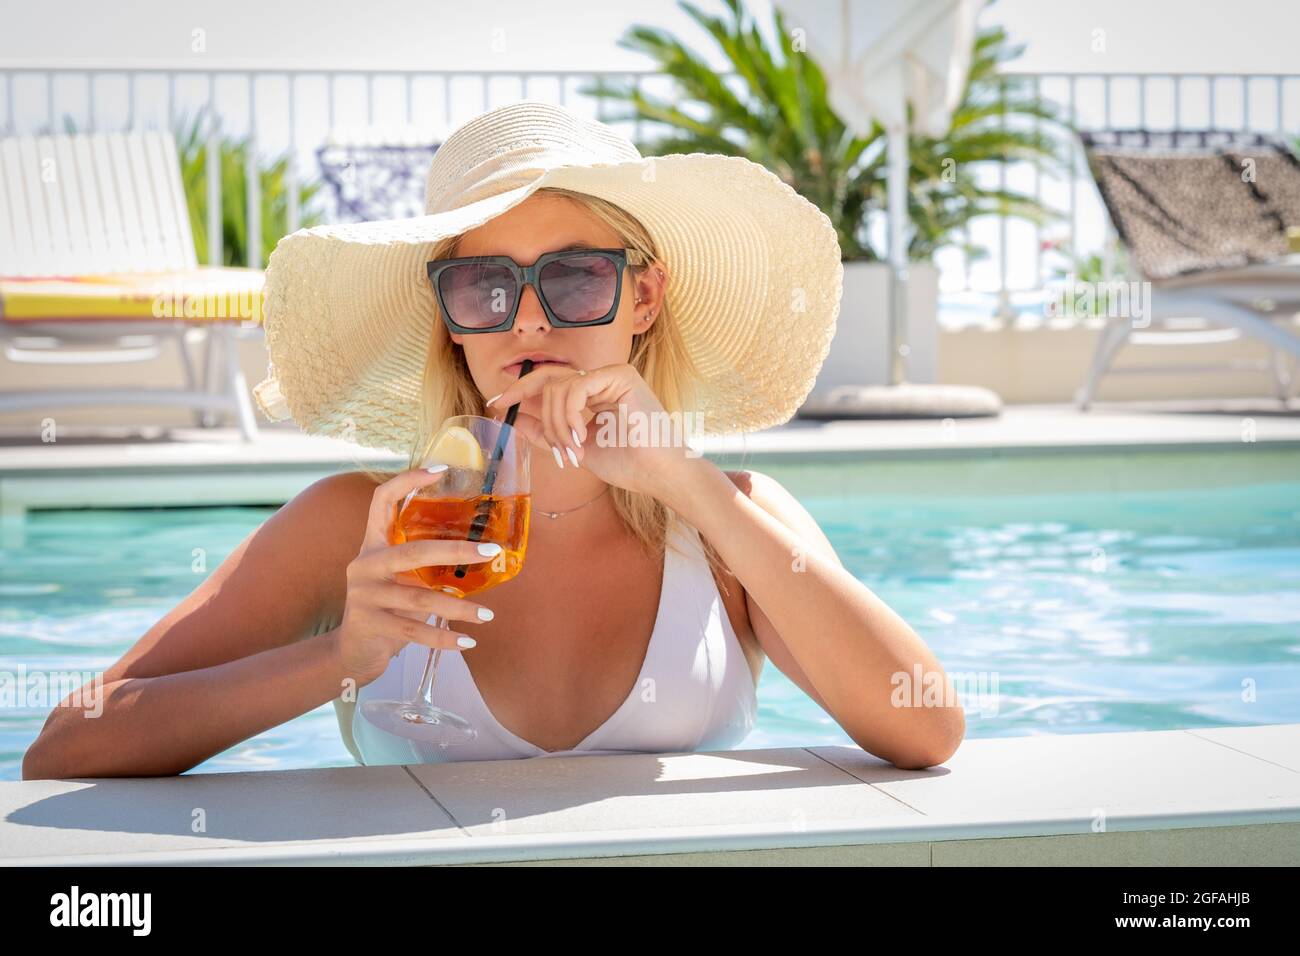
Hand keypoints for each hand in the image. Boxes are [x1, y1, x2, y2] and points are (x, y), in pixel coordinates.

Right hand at [334, 467, 498, 685]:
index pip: (382, 500)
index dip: (408, 481)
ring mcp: (364, 594)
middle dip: (457, 551)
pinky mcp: (369, 623)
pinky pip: (414, 630)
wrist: (354, 649)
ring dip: (459, 608)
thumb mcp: (402, 577)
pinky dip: (444, 638)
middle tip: (492, 551)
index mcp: (373, 543)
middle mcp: (365, 563)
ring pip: (419, 597)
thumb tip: (483, 553)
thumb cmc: (389, 606)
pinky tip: (468, 641)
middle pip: (414, 551)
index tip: (441, 470)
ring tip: (488, 614)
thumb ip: (426, 563)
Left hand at [486, 362, 697, 496]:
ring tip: (570, 450)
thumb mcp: (575, 448)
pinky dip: (569, 415)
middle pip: (548, 378)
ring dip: (554, 424)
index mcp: (593, 394)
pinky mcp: (620, 375)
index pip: (550, 382)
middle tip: (503, 407)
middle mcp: (601, 380)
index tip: (496, 403)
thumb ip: (547, 433)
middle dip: (522, 394)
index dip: (520, 390)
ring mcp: (611, 375)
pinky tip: (580, 437)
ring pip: (558, 387)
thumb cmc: (627, 463)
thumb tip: (514, 420)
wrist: (658, 474)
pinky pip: (575, 388)